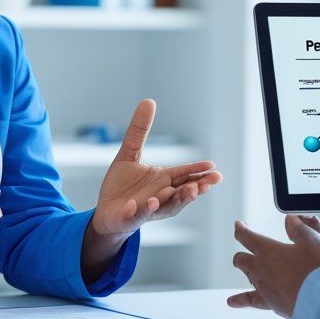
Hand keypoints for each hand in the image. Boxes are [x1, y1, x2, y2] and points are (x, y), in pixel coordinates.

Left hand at [90, 99, 222, 237]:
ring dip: (178, 199)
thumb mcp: (129, 153)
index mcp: (164, 180)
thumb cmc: (122, 186)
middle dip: (196, 188)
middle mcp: (162, 195)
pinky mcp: (132, 217)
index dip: (198, 171)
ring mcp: (149, 208)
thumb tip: (149, 101)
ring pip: (168, 206)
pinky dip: (144, 209)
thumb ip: (139, 130)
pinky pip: (139, 215)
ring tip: (189, 191)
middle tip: (209, 183)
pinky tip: (151, 202)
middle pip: (183, 192)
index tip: (212, 166)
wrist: (107, 212)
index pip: (185, 174)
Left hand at [227, 215, 319, 318]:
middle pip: (243, 260)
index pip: (247, 237)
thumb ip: (299, 229)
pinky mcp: (272, 305)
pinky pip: (250, 300)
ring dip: (246, 272)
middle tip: (242, 251)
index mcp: (269, 251)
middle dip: (242, 254)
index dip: (241, 230)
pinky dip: (240, 299)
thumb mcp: (313, 240)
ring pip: (248, 278)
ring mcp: (265, 289)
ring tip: (244, 271)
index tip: (239, 226)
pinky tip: (233, 302)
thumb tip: (289, 219)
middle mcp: (262, 270)